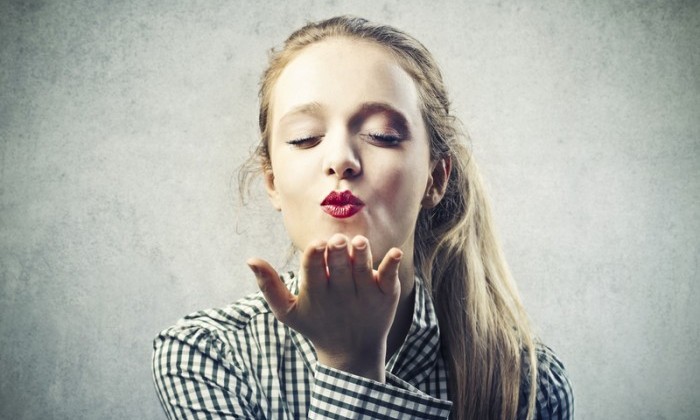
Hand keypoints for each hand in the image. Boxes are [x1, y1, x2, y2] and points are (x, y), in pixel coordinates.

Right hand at [247, 234, 402, 381]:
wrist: (351, 351)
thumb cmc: (315, 323)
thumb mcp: (287, 311)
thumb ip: (269, 286)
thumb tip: (250, 259)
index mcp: (316, 294)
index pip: (313, 272)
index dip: (315, 258)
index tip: (316, 245)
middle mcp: (341, 295)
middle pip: (340, 270)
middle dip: (339, 253)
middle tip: (337, 240)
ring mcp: (365, 296)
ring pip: (363, 271)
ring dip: (362, 255)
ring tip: (359, 242)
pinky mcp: (385, 296)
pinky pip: (389, 279)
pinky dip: (391, 266)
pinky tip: (396, 253)